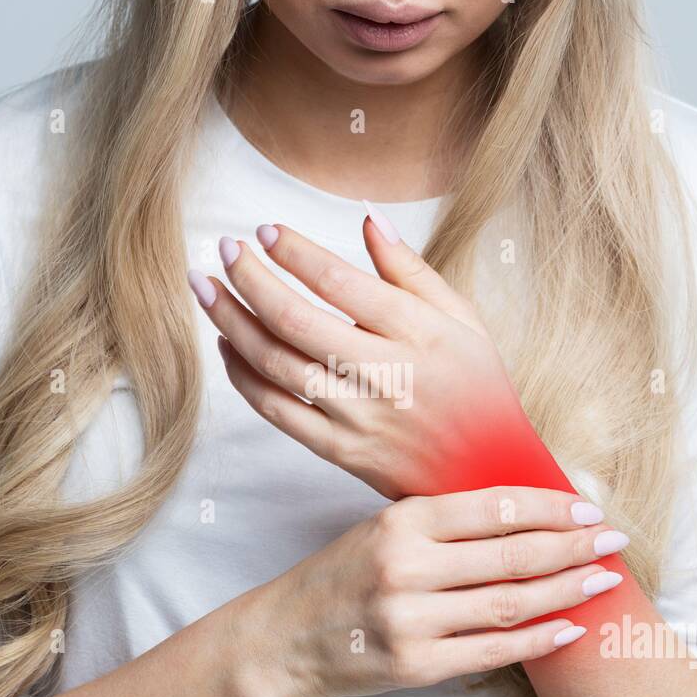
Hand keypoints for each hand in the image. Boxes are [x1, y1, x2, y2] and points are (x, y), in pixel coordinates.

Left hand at [189, 211, 524, 499]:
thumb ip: (411, 271)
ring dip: (232, 323)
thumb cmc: (479, 390)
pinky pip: (277, 412)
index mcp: (419, 333)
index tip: (265, 231)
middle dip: (249, 279)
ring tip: (206, 289)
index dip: (294, 253)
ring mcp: (360, 417)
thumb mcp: (463, 320)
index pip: (340, 283)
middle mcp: (385, 375)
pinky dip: (243, 377)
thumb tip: (367, 220)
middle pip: (295, 320)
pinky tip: (227, 346)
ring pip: (276, 364)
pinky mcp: (341, 451)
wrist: (490, 476)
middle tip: (223, 250)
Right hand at [227, 484, 624, 696]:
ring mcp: (410, 620)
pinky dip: (536, 639)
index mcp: (401, 522)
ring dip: (566, 590)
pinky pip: (490, 651)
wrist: (280, 639)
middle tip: (615, 539)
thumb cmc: (338, 578)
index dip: (550, 506)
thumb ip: (442, 522)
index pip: (493, 507)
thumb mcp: (380, 530)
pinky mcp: (414, 666)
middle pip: (511, 554)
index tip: (589, 506)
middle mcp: (406, 567)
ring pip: (509, 602)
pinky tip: (569, 627)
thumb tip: (525, 511)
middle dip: (573, 545)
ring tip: (603, 580)